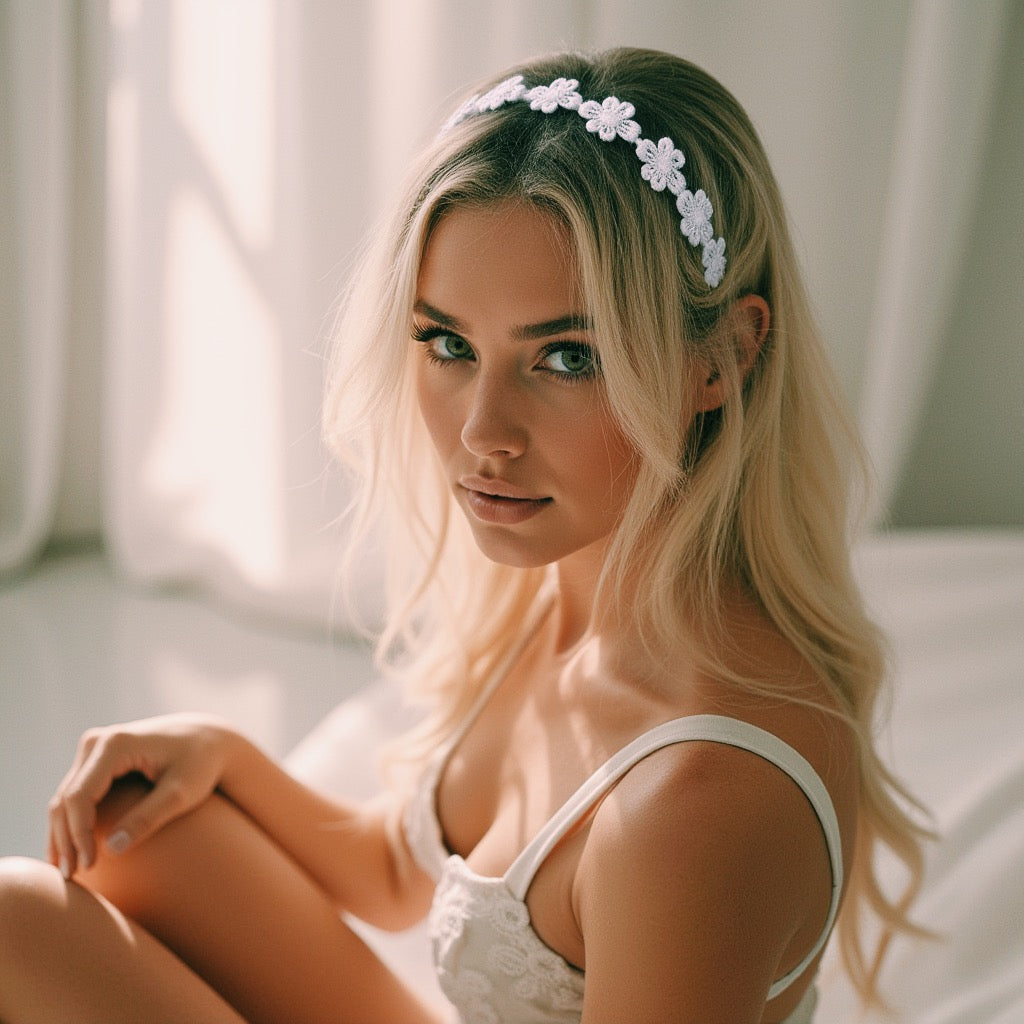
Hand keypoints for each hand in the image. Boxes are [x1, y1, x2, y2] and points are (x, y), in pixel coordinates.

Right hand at [47, 713, 240, 878]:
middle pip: (66, 798)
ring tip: (67, 871)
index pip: (80, 796)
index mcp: (116, 744)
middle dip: (64, 839)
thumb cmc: (201, 764)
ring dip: (62, 834)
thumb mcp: (183, 792)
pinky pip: (75, 794)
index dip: (79, 834)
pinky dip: (71, 823)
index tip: (89, 865)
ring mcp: (94, 749)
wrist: (207, 739)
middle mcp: (98, 742)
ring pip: (65, 798)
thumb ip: (150, 817)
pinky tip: (73, 851)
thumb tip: (112, 849)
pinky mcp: (96, 759)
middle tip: (70, 877)